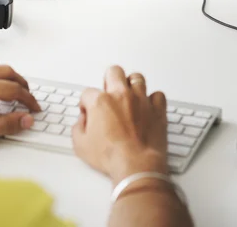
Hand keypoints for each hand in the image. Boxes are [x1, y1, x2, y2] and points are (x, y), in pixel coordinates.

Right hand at [73, 66, 167, 184]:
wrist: (136, 164)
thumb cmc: (111, 156)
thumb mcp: (81, 145)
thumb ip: (78, 128)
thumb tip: (82, 122)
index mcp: (101, 102)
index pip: (88, 92)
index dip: (86, 102)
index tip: (88, 111)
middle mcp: (121, 95)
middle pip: (114, 72)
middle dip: (109, 79)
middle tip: (109, 92)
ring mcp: (141, 100)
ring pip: (137, 78)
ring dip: (131, 85)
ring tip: (129, 95)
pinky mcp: (157, 108)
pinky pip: (157, 95)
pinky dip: (153, 99)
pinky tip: (148, 107)